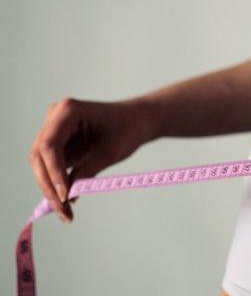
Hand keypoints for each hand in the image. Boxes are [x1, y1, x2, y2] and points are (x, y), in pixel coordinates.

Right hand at [28, 97, 154, 222]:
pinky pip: (51, 168)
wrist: (137, 120)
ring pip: (41, 165)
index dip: (54, 172)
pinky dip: (57, 186)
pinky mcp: (58, 144)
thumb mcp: (110, 152)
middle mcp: (54, 118)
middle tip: (63, 211)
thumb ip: (87, 172)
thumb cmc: (127, 129)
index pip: (49, 145)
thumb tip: (68, 197)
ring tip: (65, 213)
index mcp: (67, 111)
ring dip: (50, 190)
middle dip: (49, 186)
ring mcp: (53, 131)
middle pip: (39, 156)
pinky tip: (65, 205)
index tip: (65, 195)